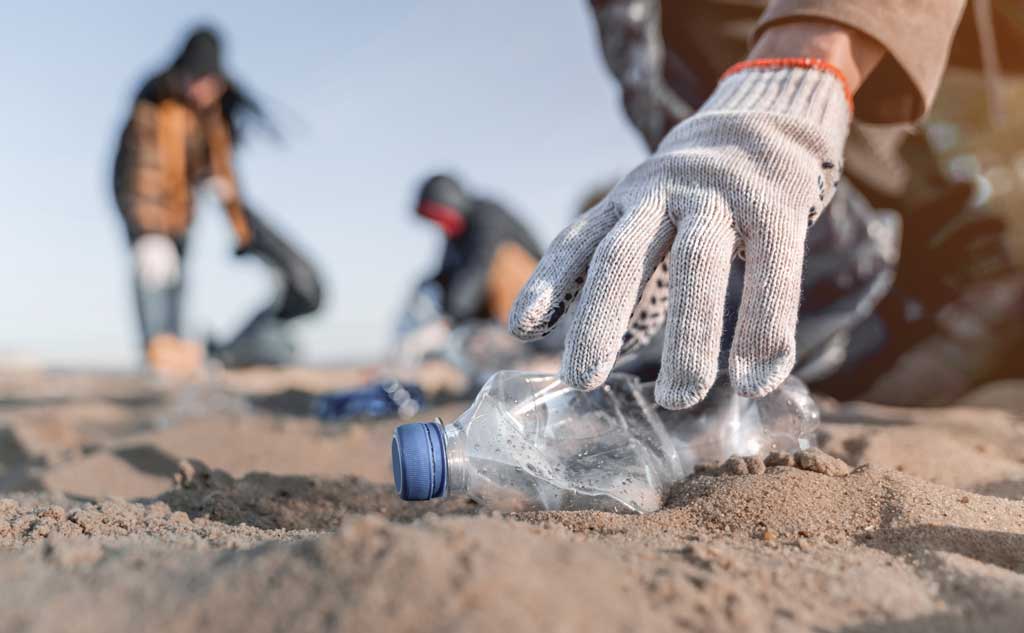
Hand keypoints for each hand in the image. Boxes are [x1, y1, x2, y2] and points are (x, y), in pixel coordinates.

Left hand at [510, 60, 851, 407]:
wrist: (770, 118)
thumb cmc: (697, 196)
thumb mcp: (649, 218)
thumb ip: (623, 276)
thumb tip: (594, 349)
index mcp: (625, 201)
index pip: (578, 241)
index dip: (547, 283)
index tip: (519, 329)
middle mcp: (662, 193)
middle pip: (623, 255)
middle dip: (598, 319)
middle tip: (582, 380)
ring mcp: (719, 196)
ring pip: (696, 265)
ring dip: (686, 338)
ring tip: (677, 400)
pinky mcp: (776, 207)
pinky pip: (771, 272)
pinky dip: (763, 332)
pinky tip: (753, 382)